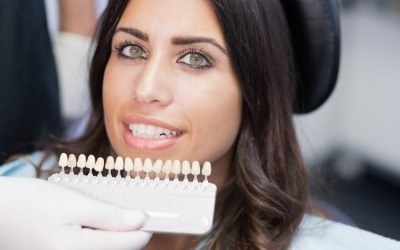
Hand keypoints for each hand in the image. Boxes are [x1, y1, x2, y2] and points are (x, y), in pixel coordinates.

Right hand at [0, 177, 151, 249]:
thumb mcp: (73, 203)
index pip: (130, 243)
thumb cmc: (29, 204)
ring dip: (112, 235)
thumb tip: (140, 221)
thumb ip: (110, 216)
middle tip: (124, 209)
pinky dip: (98, 239)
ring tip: (101, 215)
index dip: (144, 226)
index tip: (152, 213)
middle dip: (126, 230)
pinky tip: (91, 225)